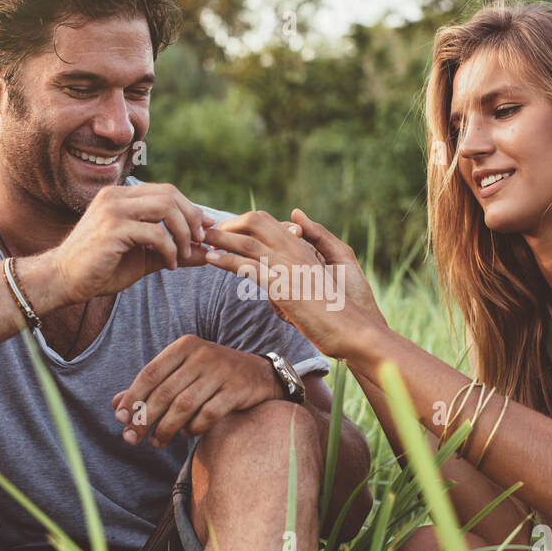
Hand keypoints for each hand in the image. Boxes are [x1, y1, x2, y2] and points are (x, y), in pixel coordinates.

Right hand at [43, 183, 214, 304]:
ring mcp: (113, 211)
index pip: (165, 191)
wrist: (63, 280)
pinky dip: (170, 249)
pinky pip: (156, 233)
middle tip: (198, 241)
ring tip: (183, 254)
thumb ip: (172, 251)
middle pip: (169, 194)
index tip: (204, 228)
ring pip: (166, 209)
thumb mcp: (143, 258)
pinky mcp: (113, 230)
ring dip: (183, 233)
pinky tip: (169, 264)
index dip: (190, 208)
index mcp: (120, 197)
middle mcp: (116, 197)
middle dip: (191, 218)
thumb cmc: (101, 268)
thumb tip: (204, 254)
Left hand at [111, 335, 281, 447]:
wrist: (260, 373)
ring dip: (165, 429)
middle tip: (132, 438)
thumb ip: (151, 387)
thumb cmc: (212, 375)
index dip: (132, 398)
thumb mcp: (182, 373)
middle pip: (164, 392)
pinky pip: (208, 415)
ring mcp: (222, 371)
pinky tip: (186, 434)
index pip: (150, 373)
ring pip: (184, 406)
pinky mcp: (237, 389)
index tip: (120, 418)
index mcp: (185, 346)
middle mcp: (202, 355)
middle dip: (145, 419)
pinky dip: (193, 428)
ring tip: (157, 442)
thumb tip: (116, 405)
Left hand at [202, 208, 383, 357]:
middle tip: (207, 231)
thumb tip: (277, 278)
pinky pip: (249, 266)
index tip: (224, 229)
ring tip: (198, 239)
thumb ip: (293, 277)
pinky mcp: (283, 286)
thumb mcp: (311, 288)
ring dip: (219, 238)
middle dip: (228, 223)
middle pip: (256, 221)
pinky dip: (226, 260)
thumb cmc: (334, 314)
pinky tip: (211, 260)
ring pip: (248, 241)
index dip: (242, 223)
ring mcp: (290, 266)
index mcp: (303, 248)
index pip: (268, 223)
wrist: (353, 329)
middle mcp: (296, 251)